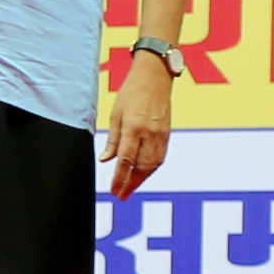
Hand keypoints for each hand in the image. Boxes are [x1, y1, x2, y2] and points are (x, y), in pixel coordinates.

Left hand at [106, 65, 172, 197]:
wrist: (155, 77)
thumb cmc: (131, 92)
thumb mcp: (115, 114)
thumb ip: (112, 140)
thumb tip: (105, 160)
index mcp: (133, 127)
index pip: (126, 160)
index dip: (119, 179)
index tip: (113, 191)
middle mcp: (149, 133)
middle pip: (141, 167)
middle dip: (130, 184)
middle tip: (121, 196)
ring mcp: (160, 135)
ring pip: (152, 165)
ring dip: (141, 180)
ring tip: (130, 189)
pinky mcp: (167, 134)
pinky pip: (159, 158)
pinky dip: (150, 169)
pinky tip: (142, 175)